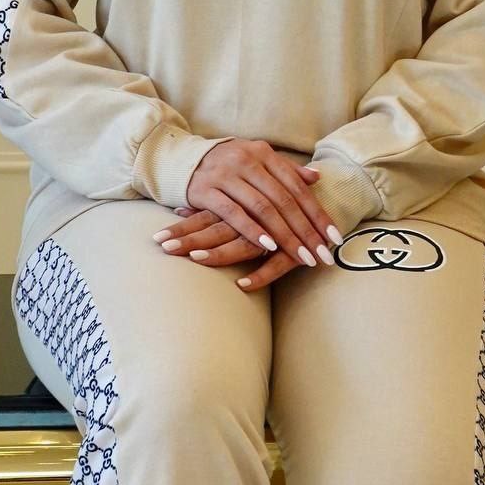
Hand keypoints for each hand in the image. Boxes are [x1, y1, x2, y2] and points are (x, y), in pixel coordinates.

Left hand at [158, 206, 325, 290]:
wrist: (327, 199)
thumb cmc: (278, 201)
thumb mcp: (246, 200)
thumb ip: (214, 205)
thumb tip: (179, 208)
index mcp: (240, 206)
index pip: (205, 216)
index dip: (182, 227)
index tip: (157, 237)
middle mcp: (253, 219)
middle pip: (216, 230)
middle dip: (190, 240)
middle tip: (165, 249)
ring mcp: (273, 235)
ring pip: (242, 245)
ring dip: (219, 253)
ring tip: (197, 259)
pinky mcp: (294, 251)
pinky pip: (276, 265)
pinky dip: (260, 275)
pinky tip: (242, 285)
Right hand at [184, 139, 342, 266]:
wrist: (182, 158)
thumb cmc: (226, 163)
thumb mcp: (257, 160)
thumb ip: (286, 170)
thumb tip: (316, 177)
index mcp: (264, 154)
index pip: (297, 187)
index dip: (317, 213)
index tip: (334, 238)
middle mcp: (248, 161)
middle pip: (284, 200)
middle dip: (305, 230)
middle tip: (322, 255)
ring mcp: (226, 175)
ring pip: (263, 208)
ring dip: (285, 235)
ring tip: (302, 256)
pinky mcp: (207, 190)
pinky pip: (234, 213)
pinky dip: (253, 231)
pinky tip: (269, 247)